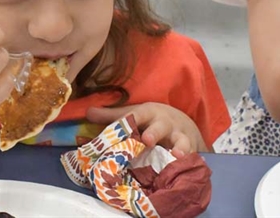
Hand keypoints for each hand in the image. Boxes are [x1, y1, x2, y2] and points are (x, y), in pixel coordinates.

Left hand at [86, 102, 208, 156]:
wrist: (183, 124)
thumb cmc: (151, 121)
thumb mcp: (134, 114)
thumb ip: (112, 116)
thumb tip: (87, 113)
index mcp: (148, 113)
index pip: (137, 114)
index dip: (129, 119)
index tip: (124, 124)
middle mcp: (164, 123)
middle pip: (159, 127)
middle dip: (154, 133)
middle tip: (147, 140)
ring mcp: (179, 137)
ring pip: (181, 141)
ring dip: (179, 148)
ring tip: (177, 155)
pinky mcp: (191, 150)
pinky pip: (192, 157)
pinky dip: (191, 162)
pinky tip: (188, 166)